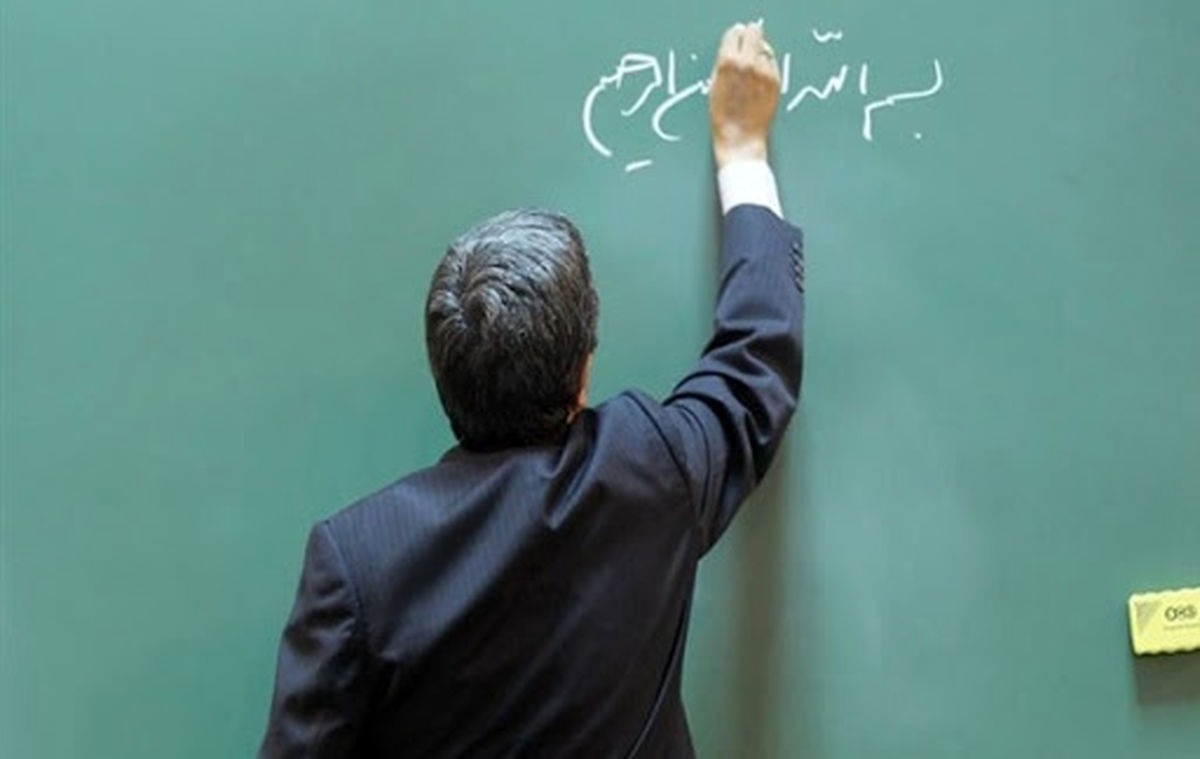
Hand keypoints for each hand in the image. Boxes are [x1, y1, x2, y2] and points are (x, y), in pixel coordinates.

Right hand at [709, 21, 780, 168]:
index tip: (734, 43)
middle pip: (754, 31)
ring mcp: (765, 71)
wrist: (740, 138)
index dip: (734, 38)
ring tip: (751, 72)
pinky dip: (767, 67)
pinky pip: (772, 63)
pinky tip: (758, 82)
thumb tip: (734, 46)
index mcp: (728, 62)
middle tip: (746, 50)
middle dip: (749, 38)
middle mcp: (748, 62)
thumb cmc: (723, 116)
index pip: (735, 32)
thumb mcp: (714, 85)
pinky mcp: (776, 80)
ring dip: (759, 54)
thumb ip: (724, 62)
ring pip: (765, 47)